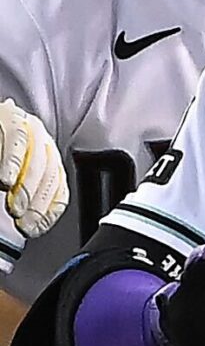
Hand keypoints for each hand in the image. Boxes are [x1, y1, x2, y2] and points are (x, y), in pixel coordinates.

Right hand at [0, 102, 66, 248]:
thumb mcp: (12, 175)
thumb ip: (21, 194)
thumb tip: (30, 224)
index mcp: (46, 157)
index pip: (59, 186)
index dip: (48, 211)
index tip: (34, 229)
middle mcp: (41, 141)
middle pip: (50, 175)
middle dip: (37, 204)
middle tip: (23, 221)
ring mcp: (28, 127)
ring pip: (38, 160)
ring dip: (26, 189)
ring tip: (15, 208)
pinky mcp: (11, 116)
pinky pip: (16, 139)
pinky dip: (12, 163)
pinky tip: (4, 180)